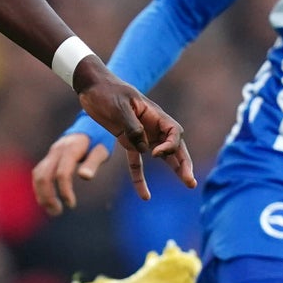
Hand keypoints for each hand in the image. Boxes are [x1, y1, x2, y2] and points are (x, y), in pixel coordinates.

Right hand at [32, 133, 113, 214]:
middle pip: (43, 175)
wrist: (90, 124)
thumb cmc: (100, 139)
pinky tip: (48, 200)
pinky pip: (39, 173)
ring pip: (38, 175)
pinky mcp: (49, 157)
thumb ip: (93, 163)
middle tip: (57, 212)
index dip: (64, 191)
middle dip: (47, 196)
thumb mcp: (102, 150)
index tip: (71, 205)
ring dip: (41, 194)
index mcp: (71, 149)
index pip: (62, 173)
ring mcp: (51, 153)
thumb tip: (85, 177)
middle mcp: (57, 150)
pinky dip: (40, 188)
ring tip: (53, 210)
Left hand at [74, 66, 196, 202]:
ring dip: (174, 169)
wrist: (92, 87)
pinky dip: (140, 178)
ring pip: (162, 156)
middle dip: (184, 163)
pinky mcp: (127, 142)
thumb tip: (144, 149)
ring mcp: (141, 134)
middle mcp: (151, 126)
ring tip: (188, 184)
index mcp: (154, 114)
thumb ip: (132, 127)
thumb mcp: (119, 106)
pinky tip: (145, 195)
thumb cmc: (107, 92)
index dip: (170, 146)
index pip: (173, 132)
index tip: (155, 154)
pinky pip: (136, 163)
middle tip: (190, 181)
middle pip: (174, 146)